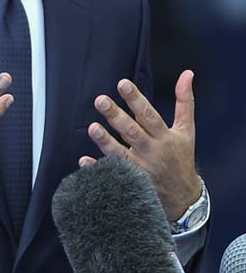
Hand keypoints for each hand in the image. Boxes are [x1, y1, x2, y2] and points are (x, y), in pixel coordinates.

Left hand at [79, 70, 201, 220]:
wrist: (184, 198)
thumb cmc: (181, 157)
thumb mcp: (187, 130)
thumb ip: (184, 101)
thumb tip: (187, 74)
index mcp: (165, 137)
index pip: (149, 115)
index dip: (136, 99)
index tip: (122, 83)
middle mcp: (152, 152)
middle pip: (132, 132)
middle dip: (116, 116)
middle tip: (101, 100)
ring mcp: (141, 169)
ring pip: (121, 155)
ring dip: (106, 142)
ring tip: (92, 127)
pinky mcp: (132, 184)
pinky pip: (113, 176)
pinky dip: (99, 169)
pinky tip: (84, 161)